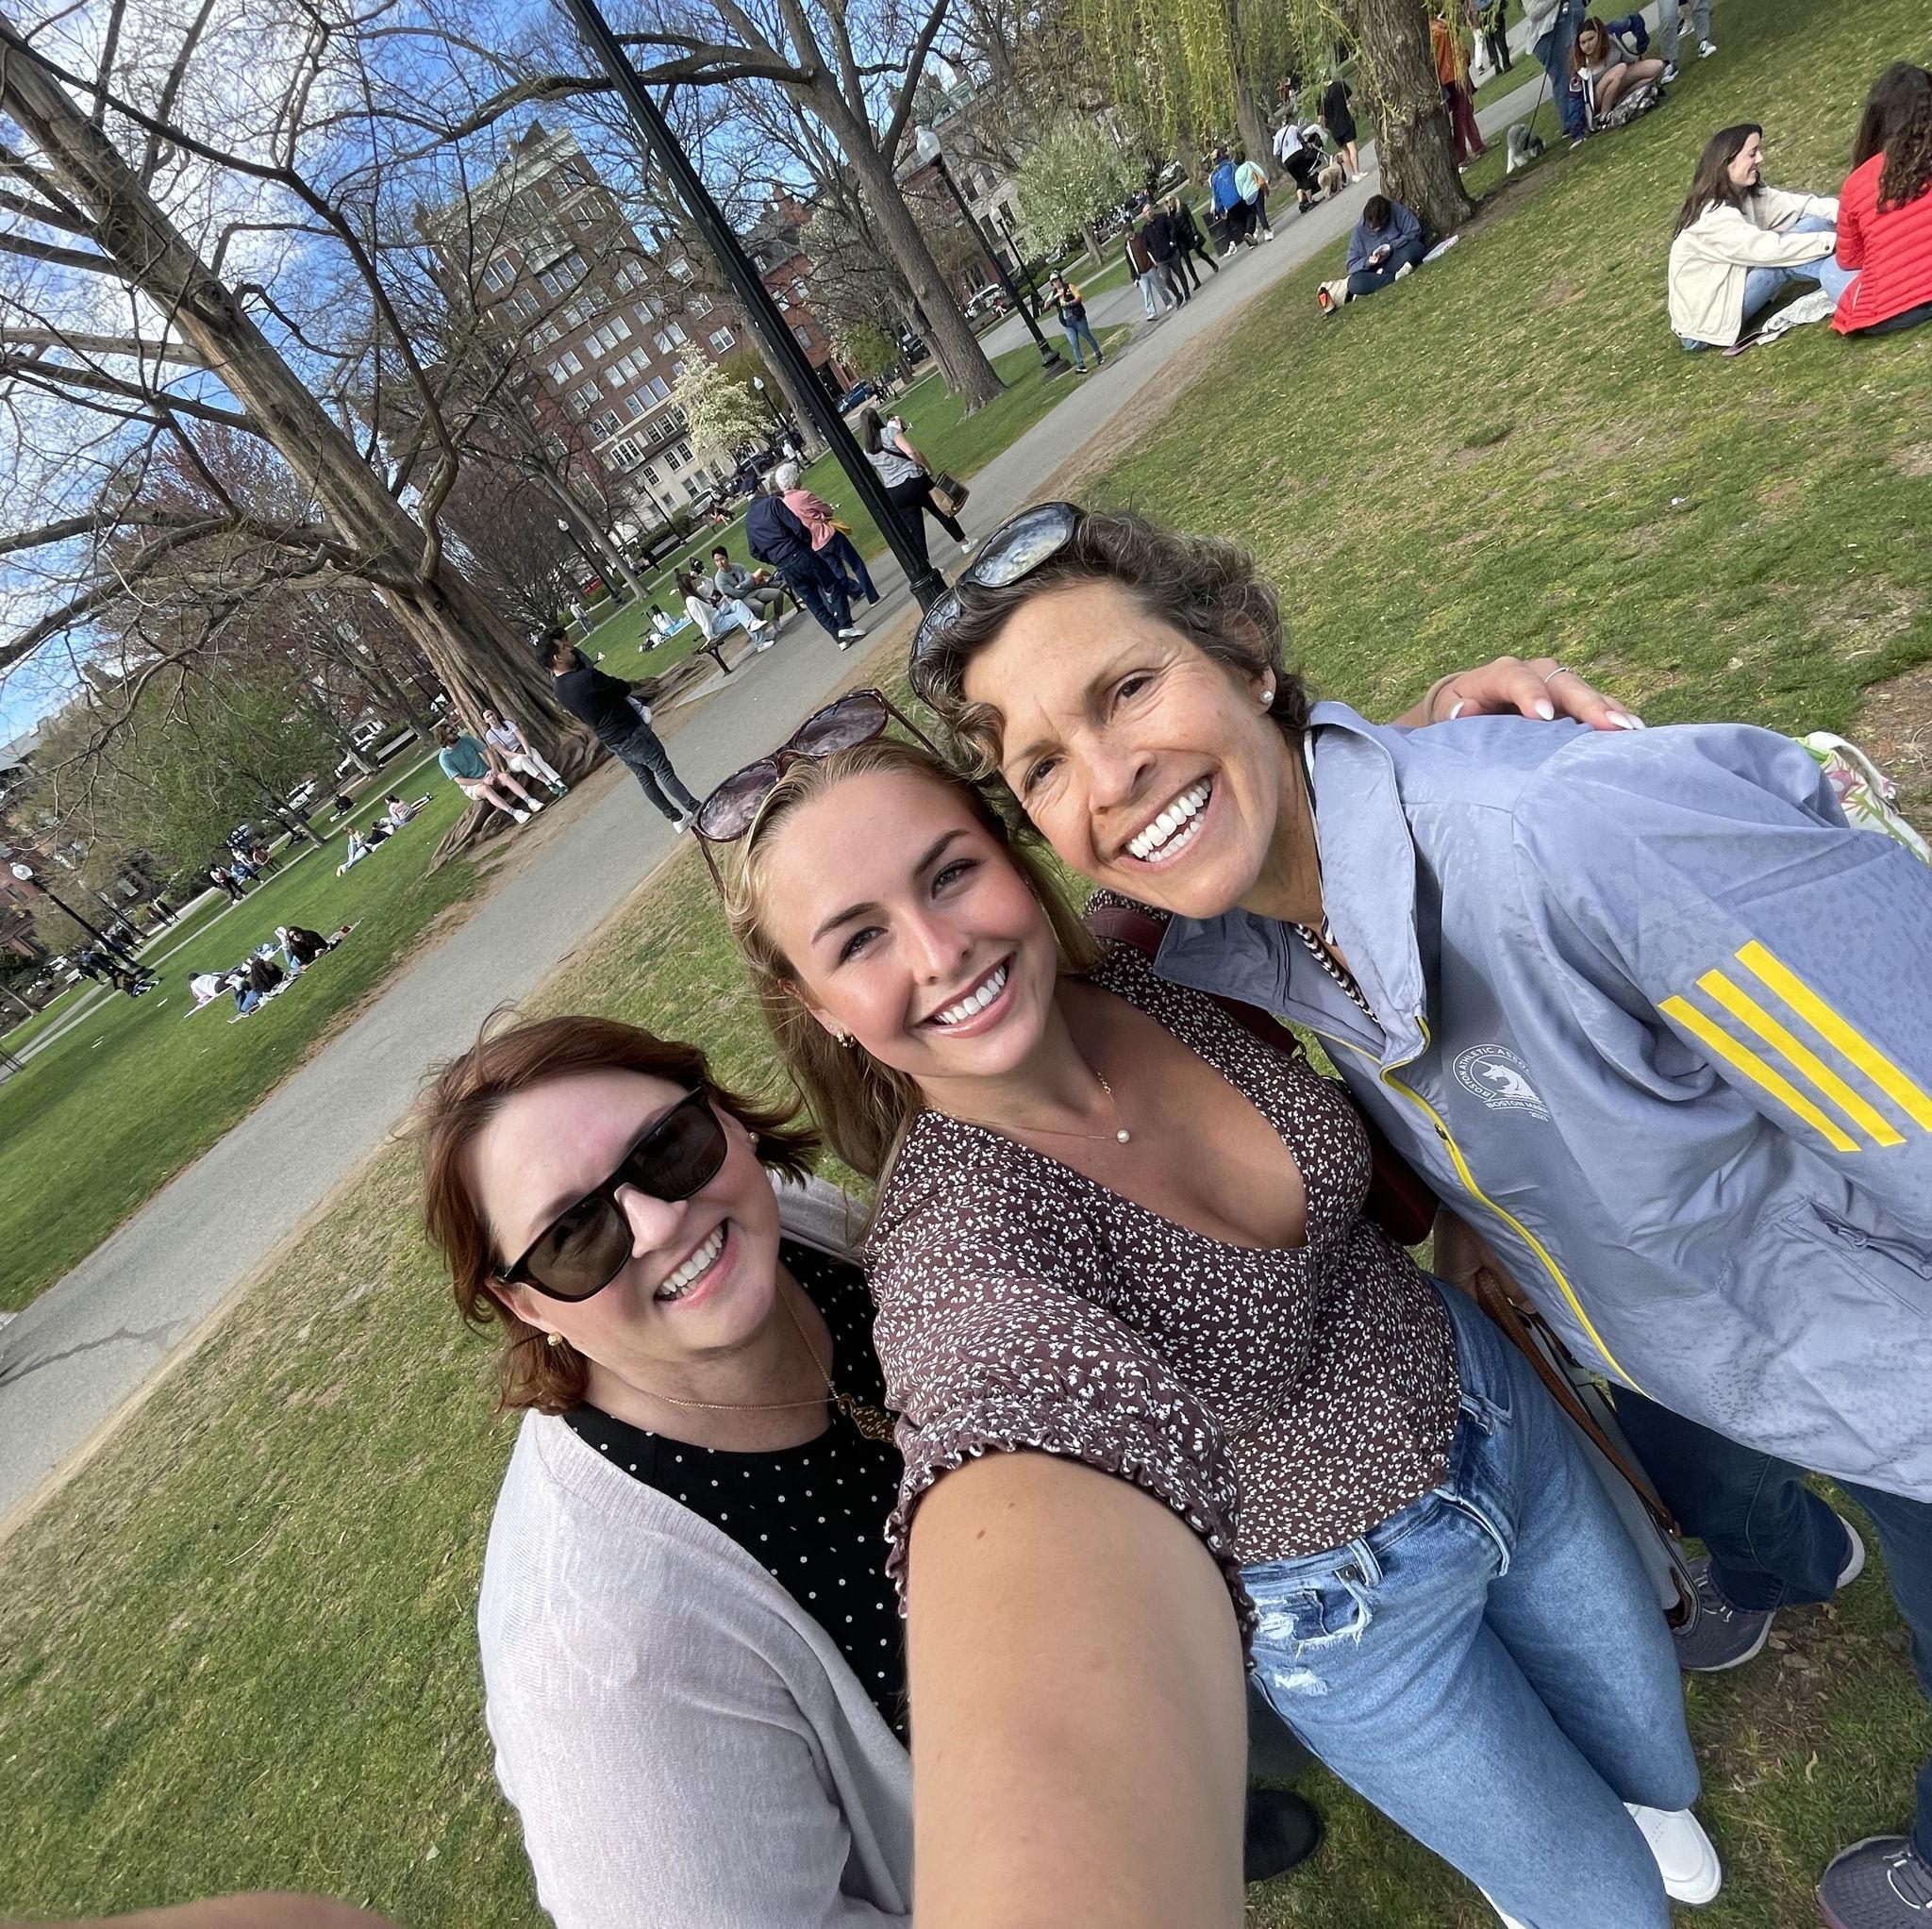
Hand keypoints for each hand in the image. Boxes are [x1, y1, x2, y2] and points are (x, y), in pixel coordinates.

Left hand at [1407, 655, 1642, 731]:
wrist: (1465, 711)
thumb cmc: (1454, 716)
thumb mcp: (1446, 715)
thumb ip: (1454, 714)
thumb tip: (1464, 711)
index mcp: (1496, 675)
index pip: (1515, 678)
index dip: (1530, 694)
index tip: (1543, 717)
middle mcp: (1532, 673)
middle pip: (1561, 681)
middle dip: (1586, 702)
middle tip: (1609, 725)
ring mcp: (1555, 685)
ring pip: (1585, 692)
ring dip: (1609, 711)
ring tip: (1632, 732)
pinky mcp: (1570, 702)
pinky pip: (1596, 706)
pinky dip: (1614, 718)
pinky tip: (1635, 736)